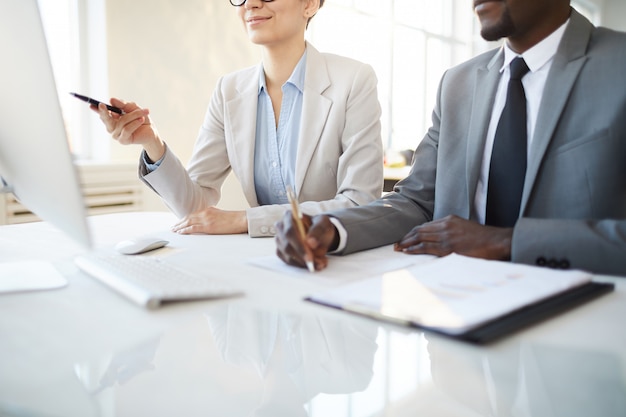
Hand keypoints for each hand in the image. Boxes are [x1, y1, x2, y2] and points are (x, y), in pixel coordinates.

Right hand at [96, 98, 164, 160]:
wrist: (151, 130)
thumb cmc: (141, 118)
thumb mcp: (133, 108)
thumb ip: (122, 104)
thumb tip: (111, 100)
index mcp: (112, 118)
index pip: (102, 113)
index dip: (96, 109)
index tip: (91, 105)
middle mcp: (111, 126)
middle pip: (106, 119)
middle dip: (104, 112)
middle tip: (101, 105)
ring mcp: (116, 134)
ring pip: (121, 121)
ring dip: (133, 115)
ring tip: (143, 113)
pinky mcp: (122, 140)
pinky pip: (127, 129)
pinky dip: (135, 123)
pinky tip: (141, 120)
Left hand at [171, 207, 247, 234]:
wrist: (241, 219)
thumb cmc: (233, 218)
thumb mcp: (220, 214)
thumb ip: (212, 215)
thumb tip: (207, 219)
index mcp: (208, 210)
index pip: (193, 214)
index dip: (184, 219)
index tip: (179, 222)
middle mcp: (205, 213)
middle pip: (188, 218)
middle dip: (179, 223)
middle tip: (173, 227)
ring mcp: (206, 220)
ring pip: (188, 222)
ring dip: (180, 227)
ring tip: (174, 230)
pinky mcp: (208, 227)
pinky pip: (193, 228)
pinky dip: (185, 230)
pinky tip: (180, 232)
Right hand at [274, 213, 337, 270]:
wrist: (319, 234)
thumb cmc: (320, 226)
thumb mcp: (324, 224)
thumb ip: (318, 231)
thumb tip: (311, 243)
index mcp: (289, 216)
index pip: (290, 231)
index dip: (299, 245)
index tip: (309, 257)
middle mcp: (281, 228)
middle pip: (287, 246)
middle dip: (302, 257)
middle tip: (316, 264)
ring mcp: (279, 240)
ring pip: (288, 256)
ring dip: (304, 262)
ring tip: (320, 263)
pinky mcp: (281, 251)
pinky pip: (288, 261)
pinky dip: (301, 265)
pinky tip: (313, 263)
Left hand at [394, 215, 512, 260]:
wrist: (496, 241)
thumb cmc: (483, 238)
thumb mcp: (465, 228)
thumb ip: (452, 230)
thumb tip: (440, 238)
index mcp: (449, 219)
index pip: (426, 225)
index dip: (413, 232)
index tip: (406, 237)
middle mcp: (446, 225)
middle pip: (420, 230)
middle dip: (407, 237)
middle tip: (396, 244)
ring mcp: (447, 236)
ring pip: (421, 238)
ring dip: (407, 243)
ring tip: (398, 248)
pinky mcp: (449, 247)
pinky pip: (427, 247)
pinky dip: (415, 249)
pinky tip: (408, 251)